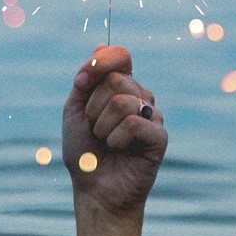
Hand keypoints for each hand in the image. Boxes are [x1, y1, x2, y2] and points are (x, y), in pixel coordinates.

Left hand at [62, 44, 167, 218]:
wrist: (94, 190)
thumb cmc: (84, 152)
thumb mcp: (75, 110)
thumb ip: (87, 79)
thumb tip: (101, 45)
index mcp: (122, 87)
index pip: (120, 54)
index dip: (99, 63)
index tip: (80, 83)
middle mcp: (140, 97)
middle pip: (115, 79)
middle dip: (93, 107)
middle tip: (94, 127)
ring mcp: (153, 116)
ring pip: (123, 101)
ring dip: (102, 125)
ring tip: (105, 141)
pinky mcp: (160, 137)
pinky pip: (134, 123)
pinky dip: (116, 138)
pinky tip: (118, 149)